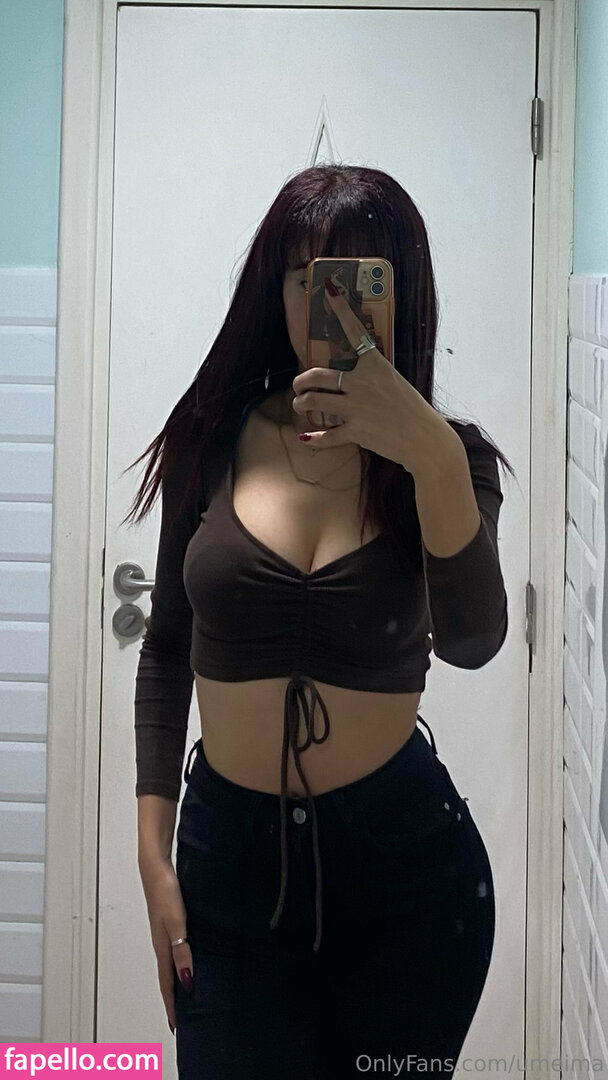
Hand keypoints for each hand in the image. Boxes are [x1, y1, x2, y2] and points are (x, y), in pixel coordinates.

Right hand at [138, 856, 193, 1036]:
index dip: (171, 1005)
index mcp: (162, 947)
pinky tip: (189, 959)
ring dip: (176, 981)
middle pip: (167, 978)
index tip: (175, 1027)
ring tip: (186, 994)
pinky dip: (180, 962)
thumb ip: (182, 950)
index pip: (167, 984)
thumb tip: (187, 980)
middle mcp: (161, 943)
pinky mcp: (168, 921)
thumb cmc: (165, 892)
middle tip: (180, 1018)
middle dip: (173, 999)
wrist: (155, 866)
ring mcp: (164, 932)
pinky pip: (175, 949)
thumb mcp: (177, 922)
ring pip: (171, 964)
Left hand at [292, 276, 455, 474]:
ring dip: (301, 403)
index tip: (329, 290)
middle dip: (301, 381)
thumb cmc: (413, 411)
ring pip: (313, 401)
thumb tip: (351, 377)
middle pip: (316, 375)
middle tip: (299, 385)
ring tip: (301, 405)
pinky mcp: (355, 432)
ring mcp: (356, 408)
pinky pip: (325, 435)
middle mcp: (362, 384)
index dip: (340, 309)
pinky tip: (307, 437)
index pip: (355, 331)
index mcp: (375, 366)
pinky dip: (313, 438)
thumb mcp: (395, 383)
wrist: (425, 439)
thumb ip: (372, 376)